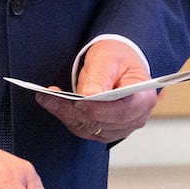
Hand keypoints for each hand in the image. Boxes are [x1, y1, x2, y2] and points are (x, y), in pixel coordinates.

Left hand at [35, 37, 159, 144]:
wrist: (117, 62)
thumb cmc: (117, 58)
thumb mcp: (109, 59)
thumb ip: (101, 78)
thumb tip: (89, 96)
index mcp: (143, 99)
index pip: (122, 111)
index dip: (100, 110)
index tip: (79, 102)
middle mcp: (134, 119)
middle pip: (102, 123)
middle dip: (74, 110)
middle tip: (51, 96)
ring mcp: (119, 128)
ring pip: (89, 128)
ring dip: (65, 114)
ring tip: (46, 97)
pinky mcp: (103, 131)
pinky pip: (82, 128)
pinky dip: (65, 116)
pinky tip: (51, 103)